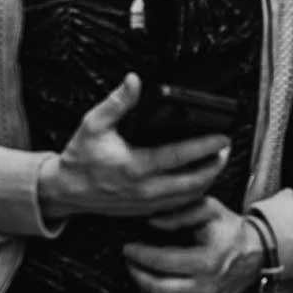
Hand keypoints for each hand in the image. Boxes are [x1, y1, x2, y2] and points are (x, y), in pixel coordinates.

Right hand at [37, 74, 230, 219]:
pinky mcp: (147, 211)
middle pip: (194, 181)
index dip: (205, 146)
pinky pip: (179, 205)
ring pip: (189, 196)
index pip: (179, 156)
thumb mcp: (94, 124)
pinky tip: (200, 179)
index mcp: (134, 166)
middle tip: (226, 148)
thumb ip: (117, 102)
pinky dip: (194, 193)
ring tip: (218, 161)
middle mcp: (144, 189)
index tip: (223, 136)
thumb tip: (134, 80)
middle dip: (215, 165)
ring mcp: (147, 204)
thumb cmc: (80, 156)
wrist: (66, 190)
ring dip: (208, 179)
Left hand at [123, 197, 263, 292]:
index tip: (128, 247)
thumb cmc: (229, 229)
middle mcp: (207, 288)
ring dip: (144, 292)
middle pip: (158, 289)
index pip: (163, 262)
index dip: (140, 255)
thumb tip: (151, 222)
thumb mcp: (210, 209)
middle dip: (137, 274)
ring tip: (139, 275)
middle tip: (129, 261)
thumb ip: (181, 213)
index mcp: (208, 261)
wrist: (257, 253)